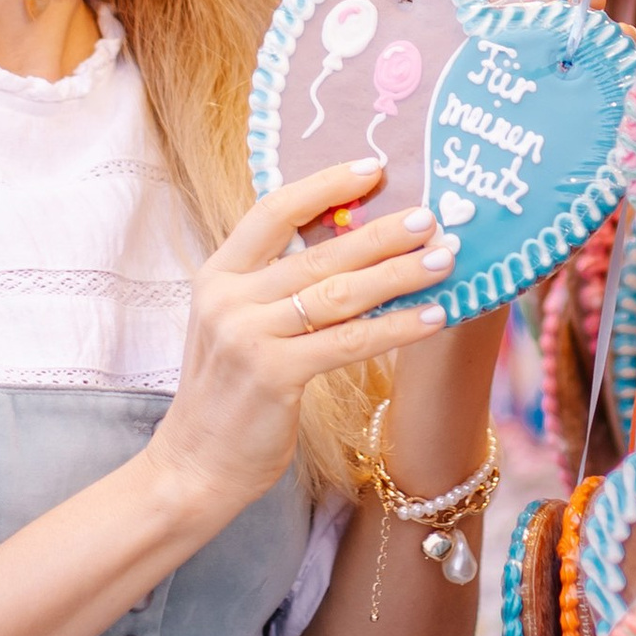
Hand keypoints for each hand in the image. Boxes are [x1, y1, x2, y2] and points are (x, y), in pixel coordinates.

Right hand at [147, 159, 454, 526]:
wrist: (192, 468)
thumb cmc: (230, 394)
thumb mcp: (237, 324)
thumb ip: (275, 285)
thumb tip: (352, 244)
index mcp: (219, 275)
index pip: (273, 210)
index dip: (325, 185)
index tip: (374, 168)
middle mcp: (229, 298)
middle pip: (319, 252)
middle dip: (381, 232)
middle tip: (431, 218)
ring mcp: (248, 336)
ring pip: (340, 294)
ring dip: (398, 274)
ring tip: (443, 259)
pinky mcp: (273, 375)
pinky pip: (348, 342)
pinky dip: (396, 327)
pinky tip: (432, 318)